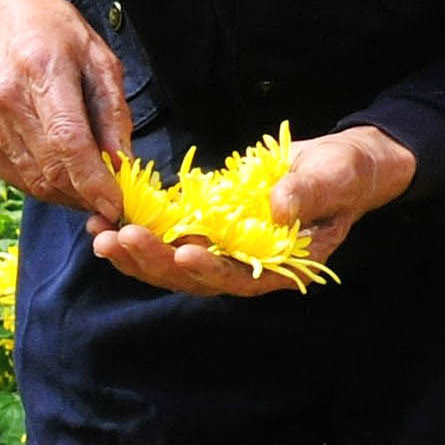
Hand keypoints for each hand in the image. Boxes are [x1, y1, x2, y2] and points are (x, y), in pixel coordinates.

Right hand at [0, 0, 133, 228]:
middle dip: (85, 194)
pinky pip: (19, 178)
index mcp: (43, 72)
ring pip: (35, 181)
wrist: (0, 26)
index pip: (67, 140)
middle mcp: (8, 100)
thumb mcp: (99, 60)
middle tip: (110, 199)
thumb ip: (113, 112)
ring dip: (68, 194)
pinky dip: (46, 186)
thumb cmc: (57, 38)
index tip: (115, 205)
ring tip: (90, 187)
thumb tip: (121, 164)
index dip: (92, 180)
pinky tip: (63, 173)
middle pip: (51, 168)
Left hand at [88, 123, 415, 296]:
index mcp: (280, 266)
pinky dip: (135, 230)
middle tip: (119, 240)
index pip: (239, 278)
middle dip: (153, 260)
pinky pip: (164, 237)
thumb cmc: (345, 175)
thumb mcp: (335, 178)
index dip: (211, 270)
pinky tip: (104, 221)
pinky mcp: (202, 229)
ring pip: (168, 263)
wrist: (336, 165)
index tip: (184, 252)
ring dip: (133, 252)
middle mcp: (243, 266)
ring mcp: (220, 250)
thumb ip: (309, 194)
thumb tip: (280, 208)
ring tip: (100, 236)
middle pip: (191, 277)